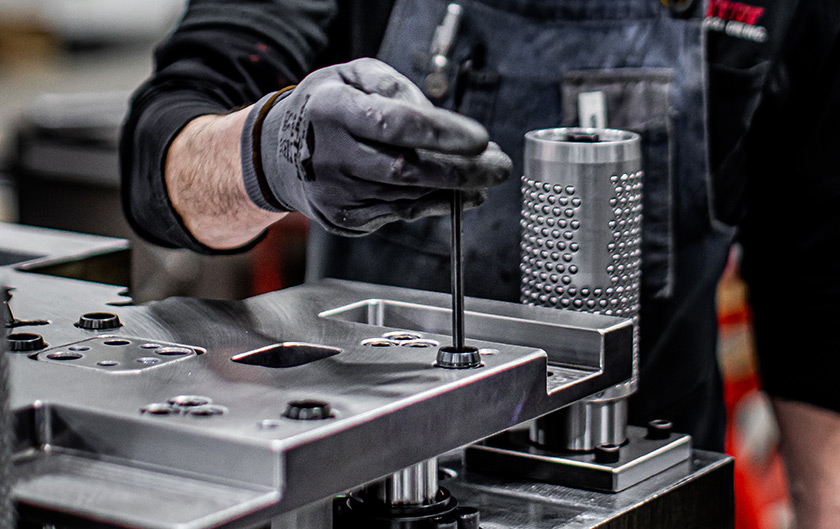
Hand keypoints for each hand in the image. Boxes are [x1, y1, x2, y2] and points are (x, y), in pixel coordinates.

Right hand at [243, 58, 510, 234]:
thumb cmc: (327, 108)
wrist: (278, 153)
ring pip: (408, 197)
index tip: (482, 138)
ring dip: (455, 191)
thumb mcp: (354, 75)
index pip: (395, 124)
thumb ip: (397, 87)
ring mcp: (335, 193)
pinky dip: (433, 206)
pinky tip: (456, 195)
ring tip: (484, 178)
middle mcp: (329, 155)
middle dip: (463, 171)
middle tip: (499, 166)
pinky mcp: (343, 218)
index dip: (443, 134)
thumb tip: (439, 119)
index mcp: (332, 110)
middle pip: (407, 170)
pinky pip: (398, 215)